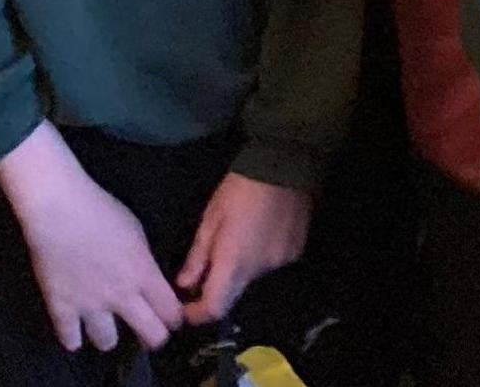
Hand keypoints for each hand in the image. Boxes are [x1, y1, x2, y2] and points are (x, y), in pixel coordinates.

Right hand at [0, 125, 181, 352]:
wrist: (59, 210)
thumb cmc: (101, 211)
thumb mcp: (136, 232)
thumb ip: (143, 261)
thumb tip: (149, 279)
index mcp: (144, 274)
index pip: (171, 312)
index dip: (174, 319)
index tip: (171, 320)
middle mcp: (121, 296)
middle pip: (151, 336)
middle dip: (154, 337)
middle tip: (147, 332)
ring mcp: (90, 306)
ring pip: (107, 343)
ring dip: (108, 336)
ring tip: (104, 326)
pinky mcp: (61, 308)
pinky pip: (70, 340)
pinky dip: (73, 337)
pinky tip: (75, 330)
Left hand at [175, 169, 311, 325]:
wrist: (285, 165)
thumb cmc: (239, 190)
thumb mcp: (210, 219)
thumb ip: (197, 257)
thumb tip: (184, 285)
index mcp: (234, 263)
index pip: (215, 308)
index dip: (197, 314)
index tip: (186, 308)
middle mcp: (260, 270)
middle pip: (234, 295)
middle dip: (216, 290)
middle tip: (204, 273)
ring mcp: (281, 262)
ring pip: (252, 278)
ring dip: (239, 271)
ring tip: (234, 243)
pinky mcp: (295, 252)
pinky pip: (270, 264)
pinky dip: (259, 258)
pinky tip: (258, 235)